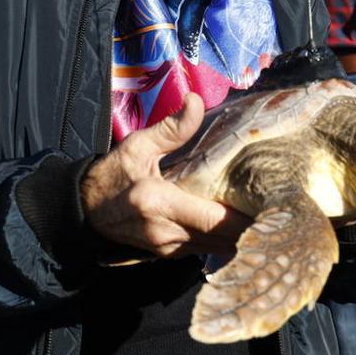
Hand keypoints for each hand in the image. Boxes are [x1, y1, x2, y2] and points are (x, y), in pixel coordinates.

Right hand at [80, 93, 250, 257]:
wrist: (83, 209)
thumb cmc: (112, 175)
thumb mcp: (138, 145)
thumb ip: (171, 128)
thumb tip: (196, 100)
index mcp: (159, 202)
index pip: (215, 220)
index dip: (245, 217)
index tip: (267, 203)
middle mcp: (166, 231)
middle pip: (223, 240)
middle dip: (249, 228)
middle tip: (272, 208)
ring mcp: (166, 248)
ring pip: (216, 249)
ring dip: (237, 237)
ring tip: (259, 217)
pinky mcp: (166, 254)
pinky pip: (203, 251)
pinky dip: (220, 241)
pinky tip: (233, 225)